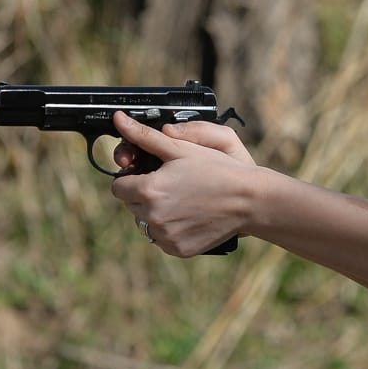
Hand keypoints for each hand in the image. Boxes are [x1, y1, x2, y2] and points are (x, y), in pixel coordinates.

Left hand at [109, 110, 259, 256]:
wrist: (249, 201)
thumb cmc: (218, 170)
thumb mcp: (181, 149)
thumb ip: (145, 136)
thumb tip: (119, 119)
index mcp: (148, 190)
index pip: (119, 187)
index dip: (133, 179)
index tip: (152, 176)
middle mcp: (152, 216)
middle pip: (132, 205)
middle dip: (145, 196)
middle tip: (173, 186)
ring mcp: (165, 236)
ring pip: (146, 224)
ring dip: (157, 214)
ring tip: (183, 202)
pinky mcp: (178, 249)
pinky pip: (163, 239)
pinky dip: (171, 230)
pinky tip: (191, 218)